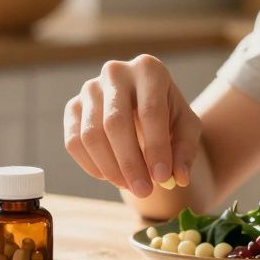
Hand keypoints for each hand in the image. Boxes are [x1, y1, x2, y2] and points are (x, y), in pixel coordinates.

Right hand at [63, 55, 201, 197]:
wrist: (143, 105)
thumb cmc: (168, 114)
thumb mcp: (186, 128)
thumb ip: (185, 150)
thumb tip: (179, 178)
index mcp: (149, 69)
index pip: (151, 111)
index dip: (156, 147)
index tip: (162, 178)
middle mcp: (115, 72)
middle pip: (115, 122)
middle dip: (130, 162)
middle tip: (144, 191)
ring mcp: (90, 88)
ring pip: (91, 135)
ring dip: (110, 168)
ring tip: (131, 187)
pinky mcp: (72, 106)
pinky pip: (74, 142)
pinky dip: (92, 166)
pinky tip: (112, 177)